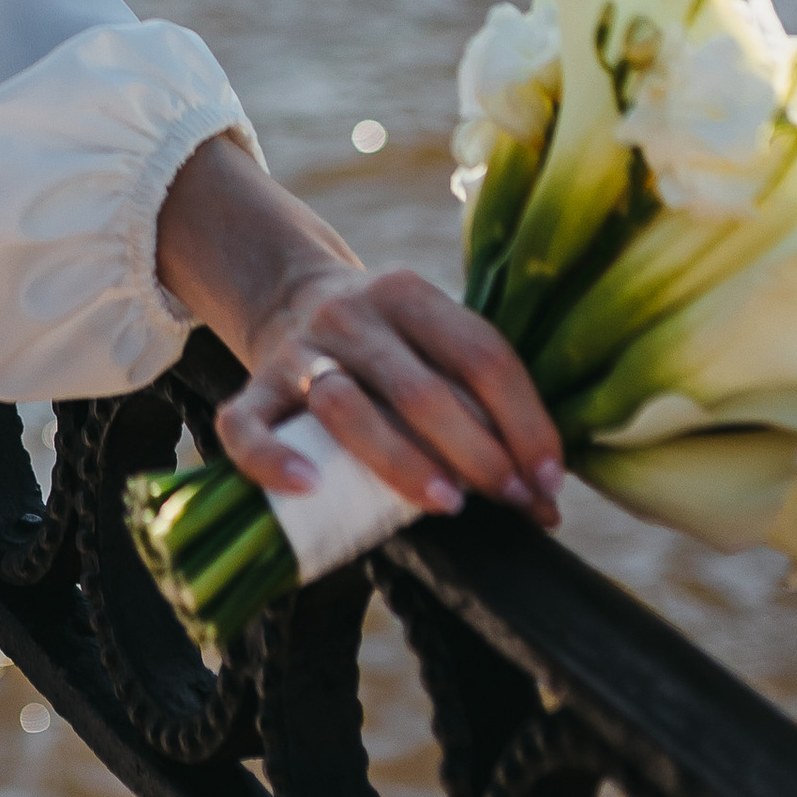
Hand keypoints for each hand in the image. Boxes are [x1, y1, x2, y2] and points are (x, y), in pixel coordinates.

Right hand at [218, 256, 563, 524]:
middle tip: (510, 501)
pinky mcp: (254, 388)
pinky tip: (309, 488)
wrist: (287, 292)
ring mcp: (299, 351)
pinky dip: (273, 459)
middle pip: (420, 387)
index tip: (548, 483)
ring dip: (402, 461)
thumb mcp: (430, 341)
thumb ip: (479, 403)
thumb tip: (546, 501)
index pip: (481, 354)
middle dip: (477, 453)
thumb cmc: (385, 345)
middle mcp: (352, 315)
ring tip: (446, 504)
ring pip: (344, 405)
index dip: (525, 422)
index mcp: (408, 294)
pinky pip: (248, 426)